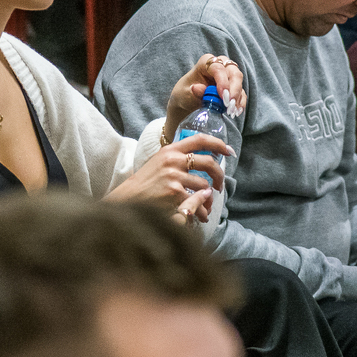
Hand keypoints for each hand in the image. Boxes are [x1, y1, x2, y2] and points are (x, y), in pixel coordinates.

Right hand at [107, 132, 230, 222]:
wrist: (128, 199)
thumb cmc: (144, 183)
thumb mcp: (159, 163)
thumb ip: (177, 159)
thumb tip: (202, 163)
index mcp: (170, 150)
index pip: (199, 140)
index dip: (218, 143)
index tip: (229, 151)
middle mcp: (173, 160)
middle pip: (209, 163)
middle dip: (219, 176)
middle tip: (219, 186)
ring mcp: (174, 176)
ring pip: (205, 187)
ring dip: (209, 200)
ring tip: (207, 208)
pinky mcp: (174, 193)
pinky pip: (197, 202)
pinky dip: (201, 211)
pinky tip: (200, 217)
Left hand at [163, 54, 247, 143]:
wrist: (187, 102)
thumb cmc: (185, 94)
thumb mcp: (185, 93)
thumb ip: (194, 91)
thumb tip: (197, 88)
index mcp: (205, 62)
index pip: (218, 68)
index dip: (222, 81)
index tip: (223, 96)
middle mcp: (219, 65)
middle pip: (233, 73)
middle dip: (234, 89)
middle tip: (230, 105)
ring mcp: (228, 75)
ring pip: (239, 83)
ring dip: (237, 98)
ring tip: (232, 112)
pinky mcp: (232, 87)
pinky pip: (241, 92)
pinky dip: (240, 102)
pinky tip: (237, 111)